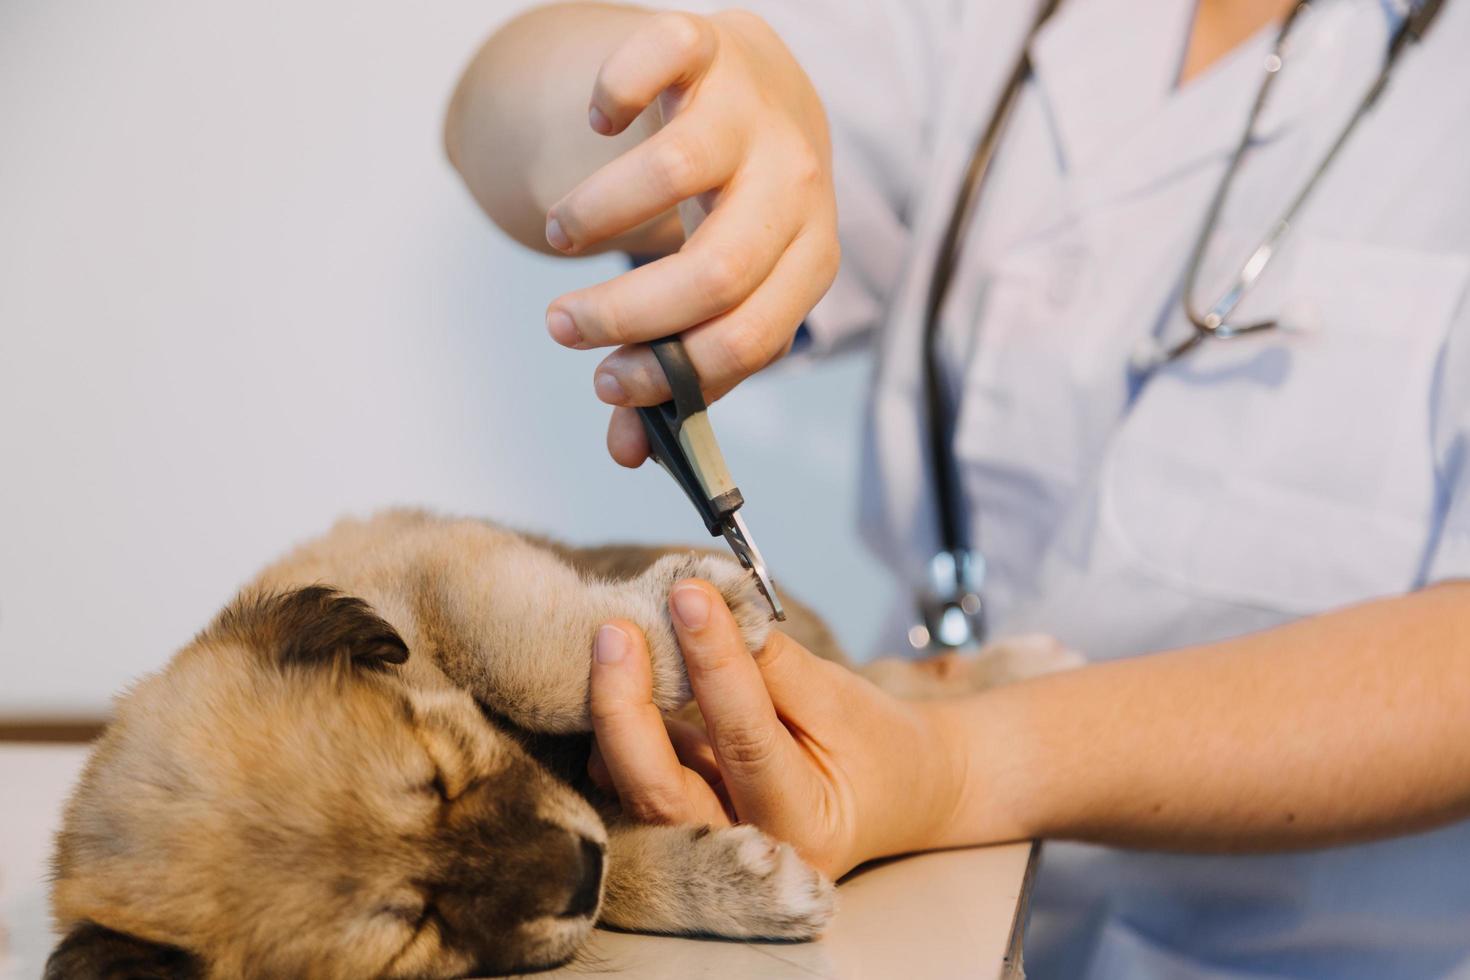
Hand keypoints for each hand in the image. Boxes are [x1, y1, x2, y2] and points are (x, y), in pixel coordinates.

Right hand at [541, 10, 839, 466]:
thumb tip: (624, 452)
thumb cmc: (734, 215)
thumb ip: (673, 369)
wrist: (762, 95)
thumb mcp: (720, 294)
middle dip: (625, 313)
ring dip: (596, 216)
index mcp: (809, 260)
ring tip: (564, 236)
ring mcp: (753, 111)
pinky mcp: (709, 45)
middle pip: (716, 271)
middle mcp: (795, 184)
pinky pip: (655, 59)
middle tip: (564, 325)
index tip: (605, 380)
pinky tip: (599, 120)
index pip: (750, 337)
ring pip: (672, 173)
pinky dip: (612, 92)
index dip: (671, 372)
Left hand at [587, 579, 956, 878]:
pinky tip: (624, 673)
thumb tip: (708, 608)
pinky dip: (624, 728)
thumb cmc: (875, 745)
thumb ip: (773, 663)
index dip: (712, 664)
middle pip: (662, 792)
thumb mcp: (841, 698)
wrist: (894, 791)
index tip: (689, 596)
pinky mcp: (683, 823)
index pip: (745, 740)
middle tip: (616, 632)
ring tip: (614, 640)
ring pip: (637, 790)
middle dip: (626, 708)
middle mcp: (746, 851)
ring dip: (615, 715)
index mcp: (806, 825)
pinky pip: (636, 780)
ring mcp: (708, 847)